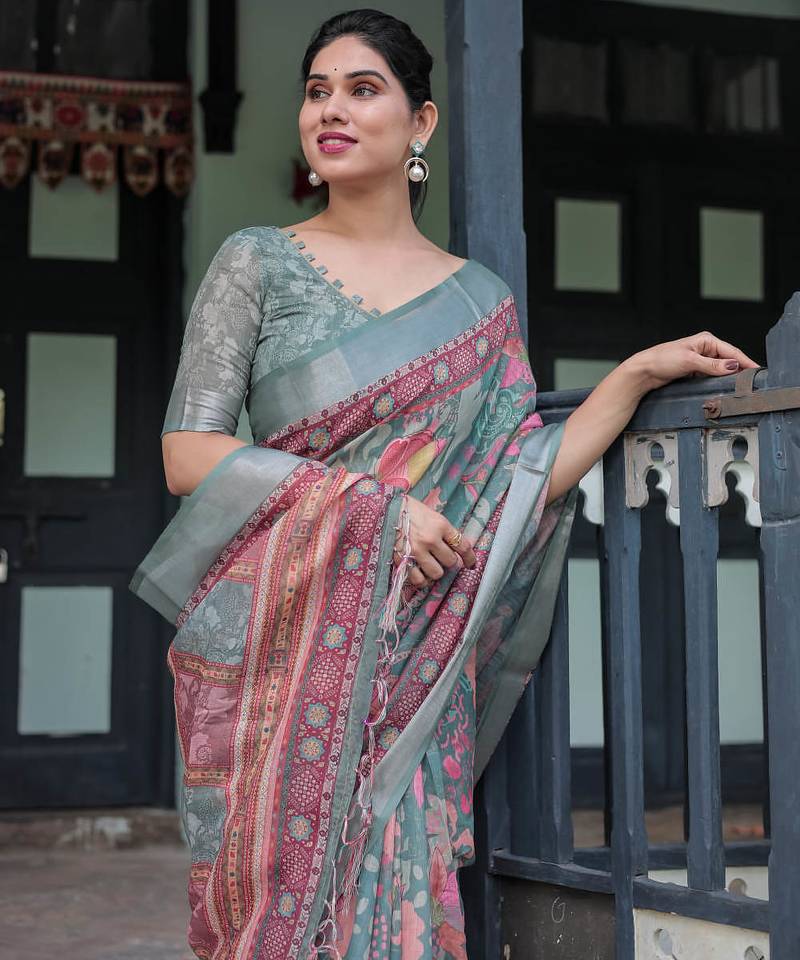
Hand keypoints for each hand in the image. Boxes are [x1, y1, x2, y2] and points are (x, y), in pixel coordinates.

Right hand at [394, 495, 475, 588]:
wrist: (382, 509)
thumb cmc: (407, 509)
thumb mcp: (430, 514)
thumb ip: (442, 530)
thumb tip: (455, 547)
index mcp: (440, 525)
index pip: (462, 546)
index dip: (470, 558)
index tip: (471, 564)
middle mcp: (431, 539)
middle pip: (450, 562)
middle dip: (447, 561)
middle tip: (440, 557)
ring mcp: (416, 551)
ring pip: (437, 573)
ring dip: (435, 571)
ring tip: (428, 564)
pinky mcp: (403, 560)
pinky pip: (419, 580)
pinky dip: (421, 579)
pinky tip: (419, 573)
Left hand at [631, 331, 759, 391]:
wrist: (643, 371)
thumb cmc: (661, 360)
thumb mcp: (690, 361)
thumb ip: (712, 365)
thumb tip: (732, 366)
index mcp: (706, 340)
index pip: (732, 351)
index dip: (745, 362)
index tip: (756, 371)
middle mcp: (704, 348)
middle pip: (728, 361)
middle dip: (737, 370)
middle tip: (749, 383)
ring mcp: (699, 360)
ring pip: (720, 370)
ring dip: (727, 377)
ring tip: (738, 386)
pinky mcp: (694, 371)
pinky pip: (710, 376)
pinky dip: (716, 381)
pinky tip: (721, 387)